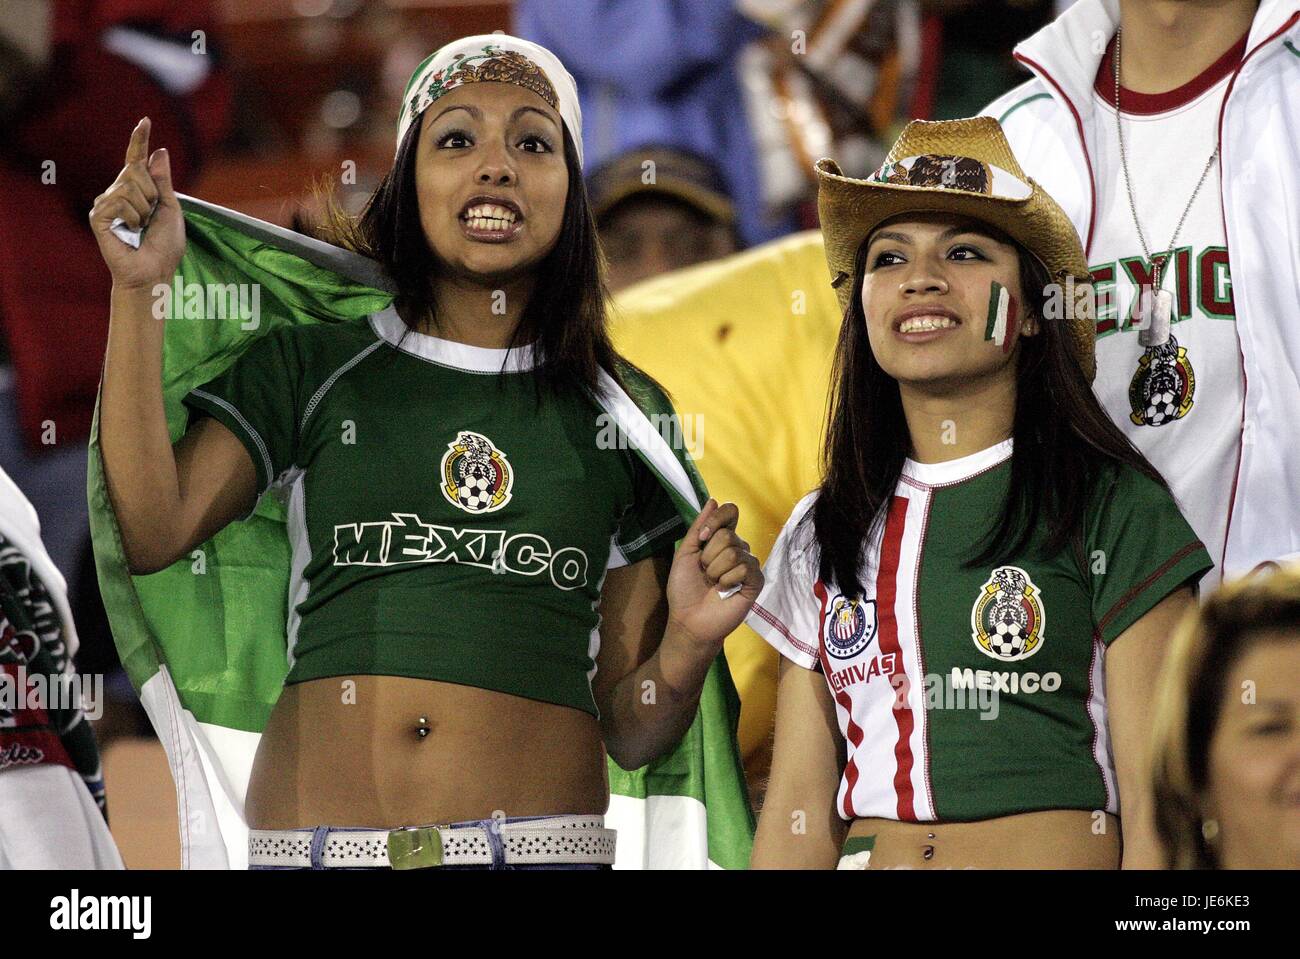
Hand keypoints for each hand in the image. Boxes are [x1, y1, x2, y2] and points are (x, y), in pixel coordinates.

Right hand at [89, 117, 185, 290]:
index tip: (145, 121)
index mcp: (138, 191)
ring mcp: (106, 203)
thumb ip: (163, 181)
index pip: (136, 160)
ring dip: (144, 209)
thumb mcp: (170, 209)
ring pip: (129, 186)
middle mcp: (119, 192)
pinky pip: (118, 200)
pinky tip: (129, 231)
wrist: (153, 272)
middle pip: (135, 171)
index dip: (139, 141)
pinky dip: (132, 216)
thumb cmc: (164, 246)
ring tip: (140, 228)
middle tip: (150, 218)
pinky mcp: (98, 215)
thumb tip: (159, 151)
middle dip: (152, 194)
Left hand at [666, 498, 762, 649]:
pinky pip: (746, 567)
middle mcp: (736, 549)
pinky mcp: (756, 582)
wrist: (689, 618)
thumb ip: (698, 527)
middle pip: (728, 535)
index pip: (730, 512)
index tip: (701, 538)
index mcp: (720, 540)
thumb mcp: (685, 553)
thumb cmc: (684, 589)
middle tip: (705, 573)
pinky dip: (729, 579)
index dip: (716, 520)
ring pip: (735, 551)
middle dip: (709, 556)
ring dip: (716, 570)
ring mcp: (747, 565)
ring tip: (713, 584)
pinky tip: (725, 590)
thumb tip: (713, 500)